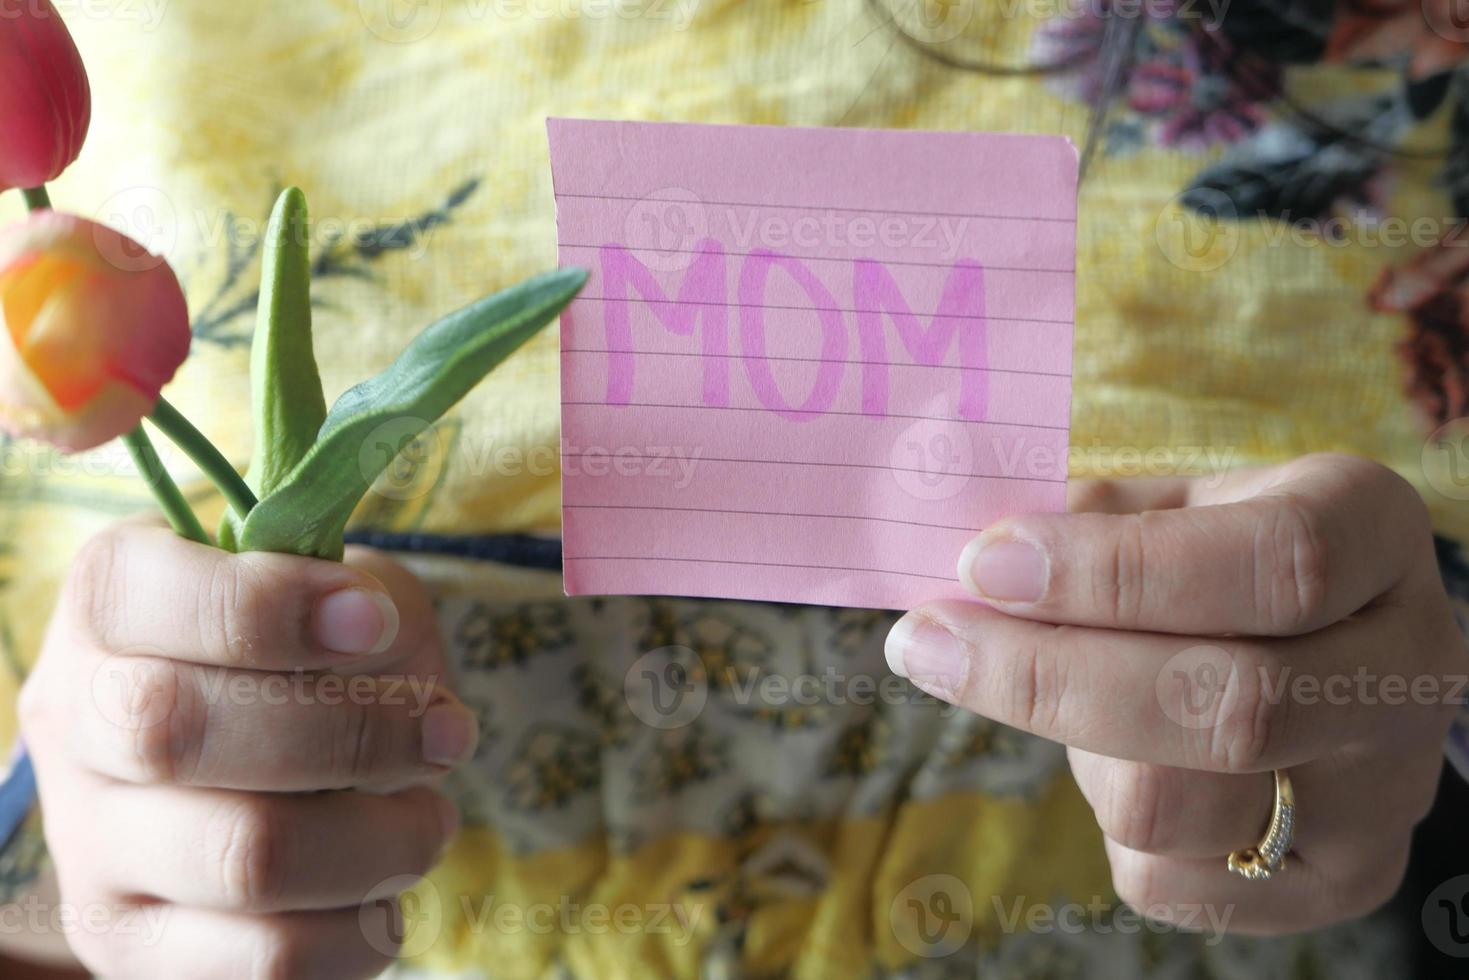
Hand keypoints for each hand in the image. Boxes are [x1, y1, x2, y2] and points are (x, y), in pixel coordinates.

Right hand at [19, 521, 479, 978]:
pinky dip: (360, 928)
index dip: (265, 605)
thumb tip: (380, 637)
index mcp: (104, 608)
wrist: (255, 760)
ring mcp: (93, 847)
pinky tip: (385, 889)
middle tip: (446, 733)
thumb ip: (365, 596)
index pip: (133, 591)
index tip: (375, 621)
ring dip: (380, 840)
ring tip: (428, 817)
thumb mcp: (344, 590)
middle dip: (350, 732)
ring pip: (241, 857)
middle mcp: (76, 724)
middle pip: (175, 729)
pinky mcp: (136, 946)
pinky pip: (266, 958)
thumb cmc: (312, 653)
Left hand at [885, 453, 1466, 933]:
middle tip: (929, 641)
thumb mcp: (1167, 503)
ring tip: (1058, 696)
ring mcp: (1385, 787)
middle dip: (1045, 676)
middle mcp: (1408, 664)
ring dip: (1073, 748)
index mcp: (1373, 530)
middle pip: (1229, 706)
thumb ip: (1083, 522)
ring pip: (1178, 806)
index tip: (986, 564)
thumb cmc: (1210, 553)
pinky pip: (1167, 882)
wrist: (1315, 642)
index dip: (1114, 572)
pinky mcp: (1341, 880)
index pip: (1272, 564)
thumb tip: (973, 567)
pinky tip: (1110, 757)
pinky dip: (1099, 819)